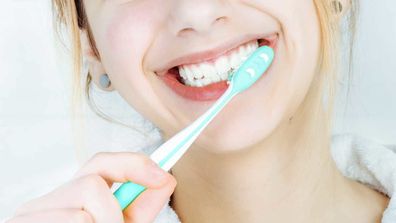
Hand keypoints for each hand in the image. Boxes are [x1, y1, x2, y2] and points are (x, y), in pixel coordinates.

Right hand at [6, 152, 176, 222]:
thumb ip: (139, 208)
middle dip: (113, 211)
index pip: (101, 163)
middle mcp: (49, 199)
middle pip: (92, 181)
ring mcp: (31, 213)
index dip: (134, 164)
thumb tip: (166, 179)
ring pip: (85, 209)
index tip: (162, 175)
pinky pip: (77, 220)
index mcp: (72, 197)